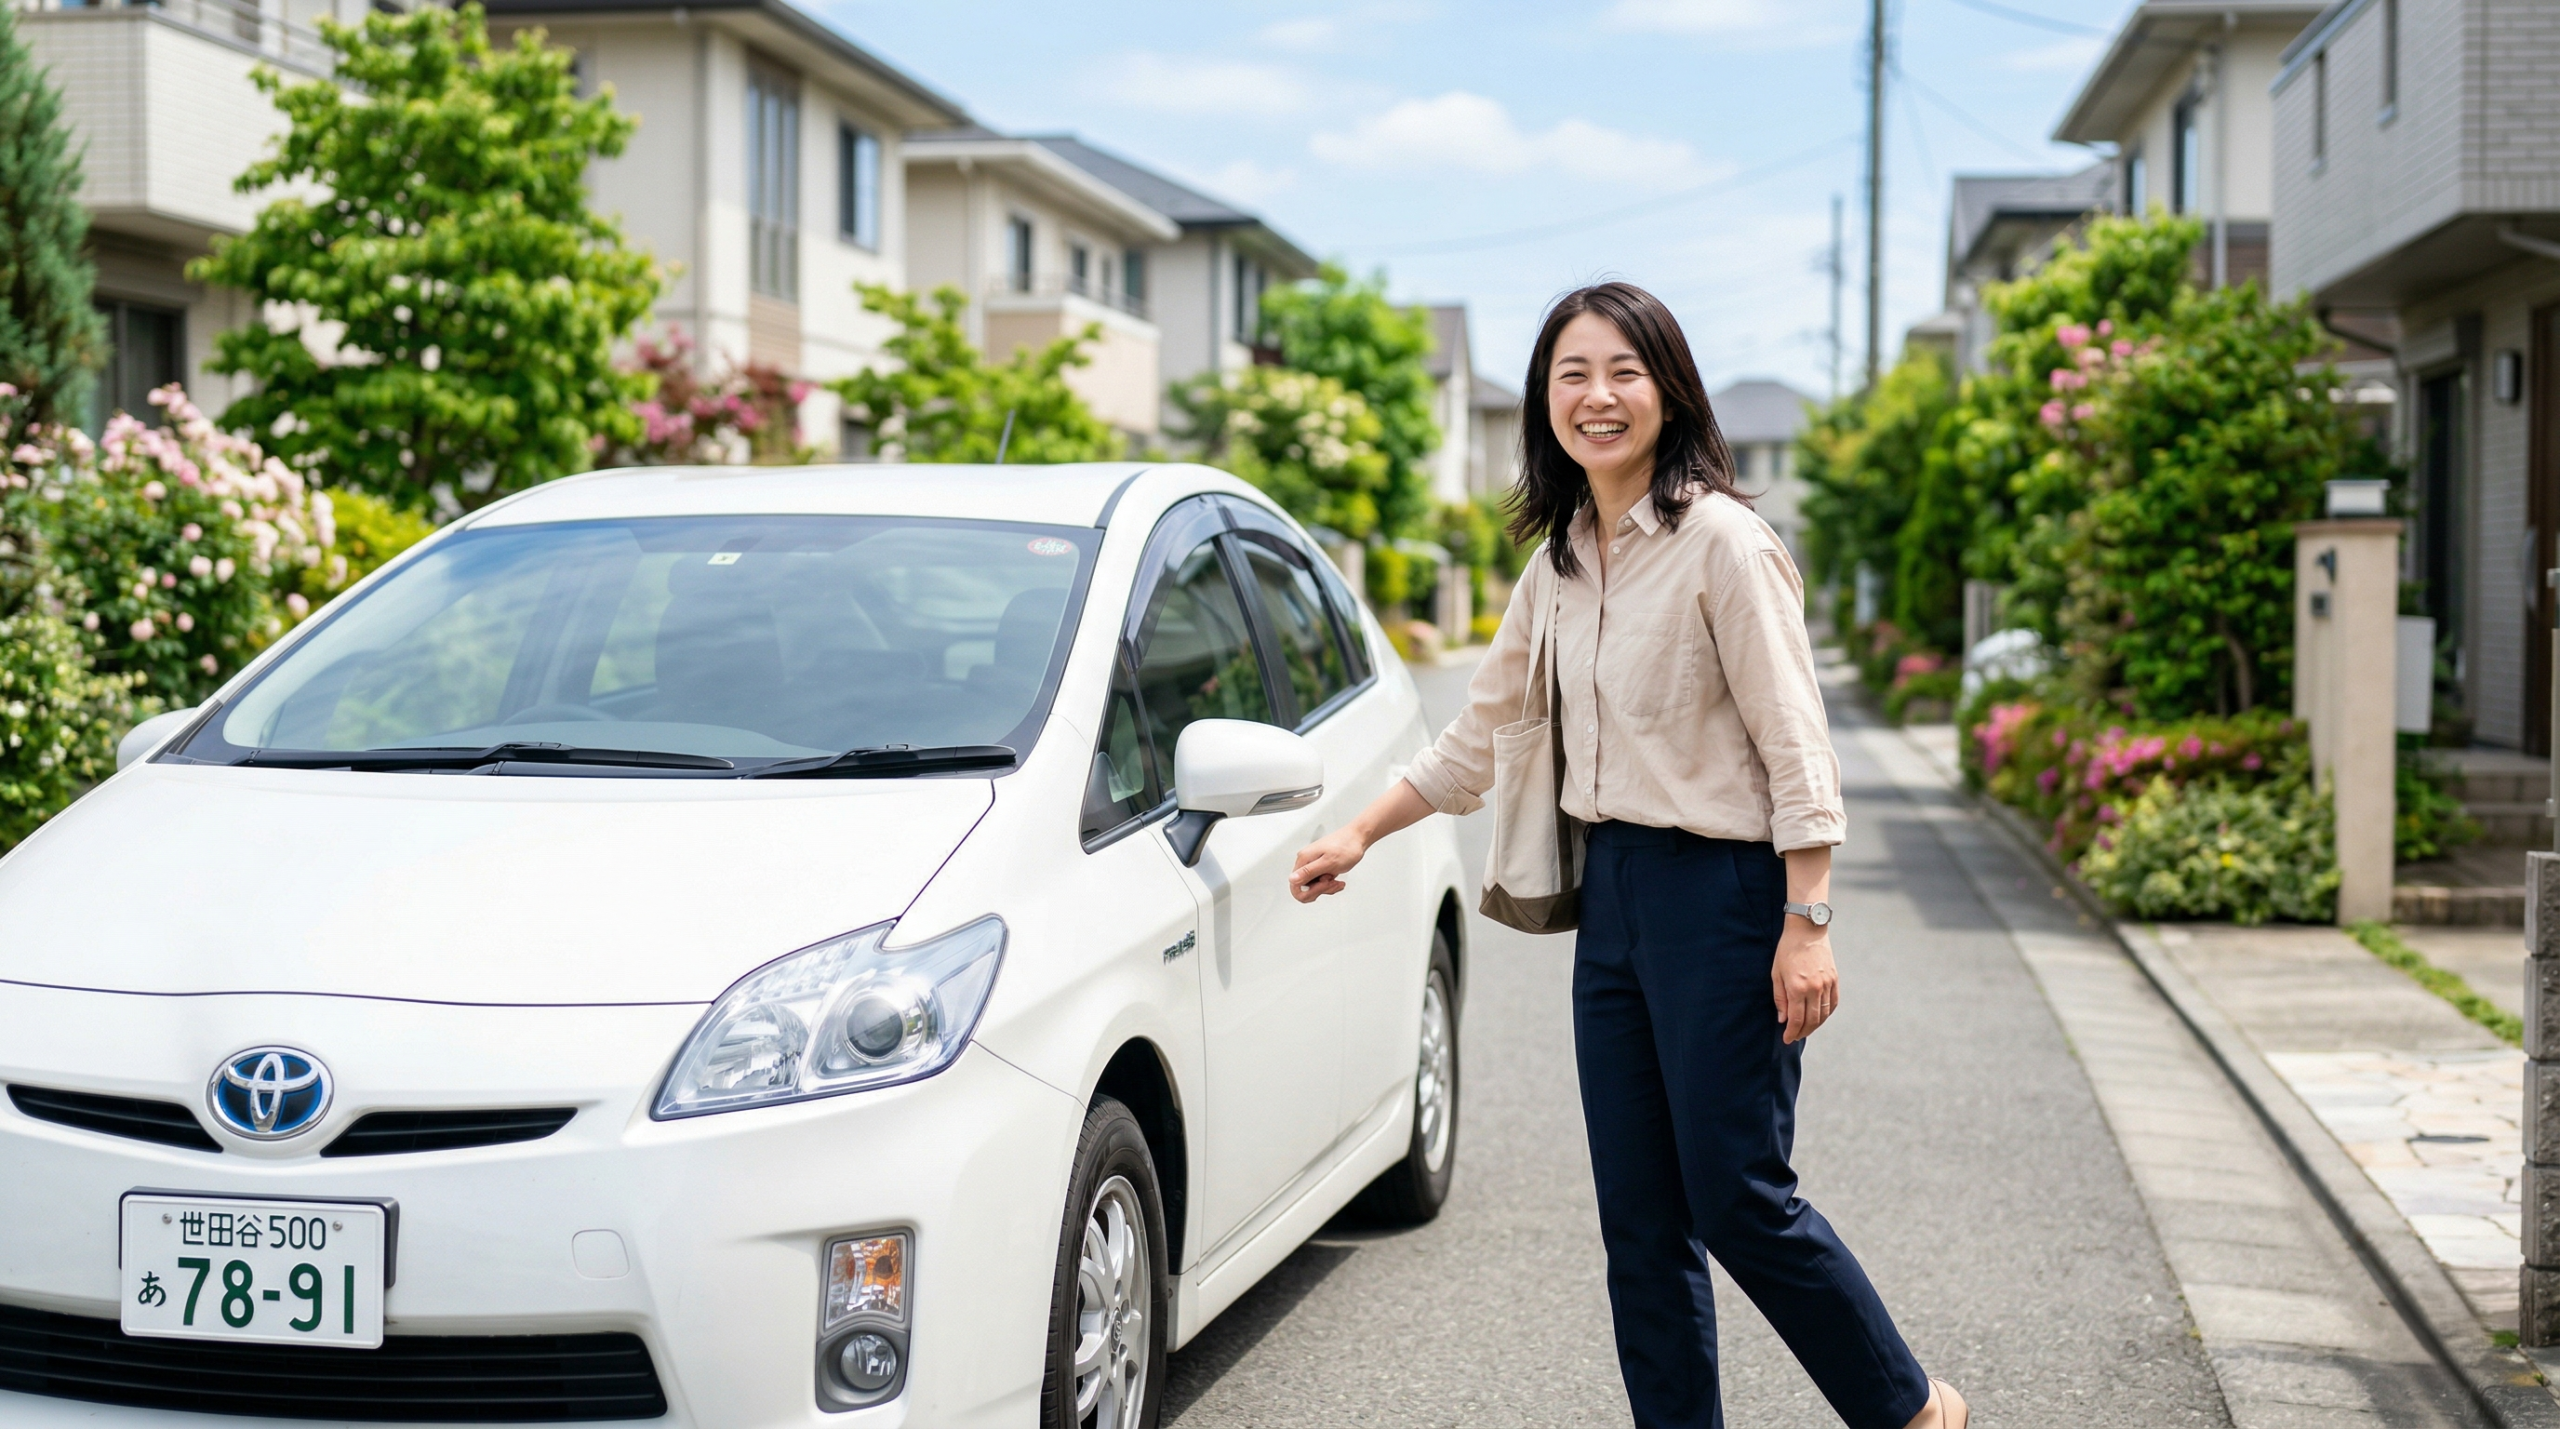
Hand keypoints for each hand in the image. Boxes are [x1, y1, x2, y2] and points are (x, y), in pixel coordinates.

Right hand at [1290, 825, 1368, 901]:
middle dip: (1320, 890)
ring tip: (1336, 881)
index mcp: (1304, 859)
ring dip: (1326, 888)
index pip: (1295, 884)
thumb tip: (1292, 879)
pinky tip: (1337, 880)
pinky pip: (1320, 883)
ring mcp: (1313, 865)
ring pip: (1313, 887)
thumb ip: (1309, 871)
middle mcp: (1306, 862)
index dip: (1309, 891)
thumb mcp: (1328, 862)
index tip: (1323, 886)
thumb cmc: (1346, 846)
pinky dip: (1330, 885)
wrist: (1357, 838)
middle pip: (1304, 888)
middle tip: (1331, 882)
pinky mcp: (1320, 868)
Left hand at [1772, 919, 1838, 1043]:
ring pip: (1823, 1014)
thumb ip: (1780, 998)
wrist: (1807, 930)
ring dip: (1814, 1026)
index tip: (1787, 1038)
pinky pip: (1833, 1003)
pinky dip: (1826, 1014)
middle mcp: (1814, 988)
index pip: (1796, 1019)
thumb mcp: (1776, 973)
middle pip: (1811, 1020)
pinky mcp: (1835, 979)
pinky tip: (1819, 1018)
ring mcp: (1827, 984)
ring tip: (1805, 1029)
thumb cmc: (1787, 950)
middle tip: (1794, 1037)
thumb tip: (1783, 1019)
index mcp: (1797, 987)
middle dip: (1802, 1032)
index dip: (1791, 1032)